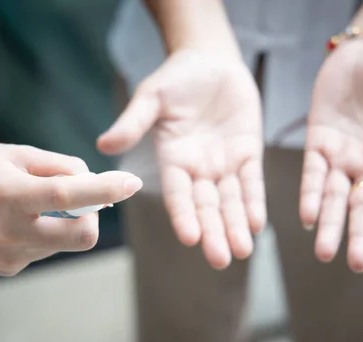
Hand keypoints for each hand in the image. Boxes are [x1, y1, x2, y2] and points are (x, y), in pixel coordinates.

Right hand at [0, 143, 142, 275]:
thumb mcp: (11, 153)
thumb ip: (56, 167)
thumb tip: (92, 180)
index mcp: (8, 195)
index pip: (68, 196)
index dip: (105, 190)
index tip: (132, 182)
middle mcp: (8, 233)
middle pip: (81, 238)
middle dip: (92, 218)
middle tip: (83, 200)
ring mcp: (6, 257)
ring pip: (62, 243)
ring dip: (63, 223)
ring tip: (30, 203)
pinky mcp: (4, 269)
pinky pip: (43, 251)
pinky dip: (42, 234)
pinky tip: (14, 220)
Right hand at [98, 50, 265, 268]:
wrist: (211, 60)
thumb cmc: (176, 77)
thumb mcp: (152, 96)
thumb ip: (133, 122)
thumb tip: (103, 144)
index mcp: (172, 159)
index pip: (178, 194)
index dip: (184, 215)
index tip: (190, 238)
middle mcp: (197, 168)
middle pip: (206, 206)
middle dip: (214, 232)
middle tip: (221, 259)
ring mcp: (223, 163)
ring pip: (231, 200)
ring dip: (236, 225)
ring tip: (243, 250)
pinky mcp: (247, 153)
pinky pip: (252, 182)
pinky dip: (255, 201)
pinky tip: (258, 223)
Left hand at [300, 38, 362, 271]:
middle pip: (362, 206)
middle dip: (358, 234)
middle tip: (356, 263)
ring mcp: (341, 157)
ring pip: (334, 197)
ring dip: (330, 223)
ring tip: (324, 252)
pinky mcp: (317, 144)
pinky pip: (312, 174)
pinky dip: (310, 194)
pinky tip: (307, 216)